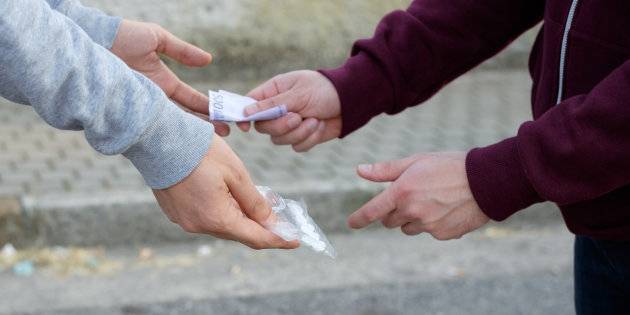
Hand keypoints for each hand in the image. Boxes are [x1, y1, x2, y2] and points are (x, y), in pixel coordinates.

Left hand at [111, 20, 229, 135]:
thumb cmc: (122, 36)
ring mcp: (143, 108)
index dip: (209, 108)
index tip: (225, 117)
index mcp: (164, 83)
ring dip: (191, 134)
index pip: (191, 100)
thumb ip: (182, 51)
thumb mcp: (157, 39)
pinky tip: (181, 142)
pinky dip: (166, 135)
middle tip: (228, 134)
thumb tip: (208, 60)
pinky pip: (151, 127)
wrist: (91, 41)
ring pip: (172, 126)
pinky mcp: (130, 113)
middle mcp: (156, 99)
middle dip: (207, 126)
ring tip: (210, 142)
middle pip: (186, 117)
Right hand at [153, 135, 298, 249]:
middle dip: (261, 226)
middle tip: (279, 215)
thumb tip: (270, 223)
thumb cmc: (200, 152)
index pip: (256, 238)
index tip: (295, 241)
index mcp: (217, 218)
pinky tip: (230, 196)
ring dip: (241, 217)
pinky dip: (222, 211)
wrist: (158, 139)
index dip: (278, 240)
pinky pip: (206, 217)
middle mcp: (200, 226)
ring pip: (222, 225)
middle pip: (239, 233)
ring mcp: (185, 221)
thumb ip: (255, 202)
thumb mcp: (236, 174)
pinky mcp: (176, 212)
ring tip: (257, 201)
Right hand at [238, 70, 341, 151]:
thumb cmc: (324, 90)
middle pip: (263, 127)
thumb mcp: (298, 93)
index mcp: (273, 92)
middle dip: (281, 126)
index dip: (244, 117)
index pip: (249, 105)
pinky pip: (296, 146)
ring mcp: (289, 125)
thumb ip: (272, 104)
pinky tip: (319, 125)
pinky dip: (309, 139)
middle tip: (298, 117)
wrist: (350, 102)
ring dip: (299, 132)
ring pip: (279, 140)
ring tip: (314, 120)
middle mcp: (277, 109)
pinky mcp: (301, 137)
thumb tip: (246, 112)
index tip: (245, 127)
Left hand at [347, 152, 489, 239]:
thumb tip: (359, 170)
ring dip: (413, 218)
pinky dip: (433, 223)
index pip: (372, 211)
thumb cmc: (449, 165)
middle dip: (394, 211)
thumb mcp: (416, 161)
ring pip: (409, 228)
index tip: (352, 223)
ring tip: (433, 200)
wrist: (487, 181)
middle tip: (411, 196)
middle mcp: (412, 211)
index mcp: (401, 192)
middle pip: (390, 221)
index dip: (359, 219)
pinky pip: (429, 232)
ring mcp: (428, 225)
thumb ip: (386, 170)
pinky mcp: (442, 235)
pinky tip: (447, 209)